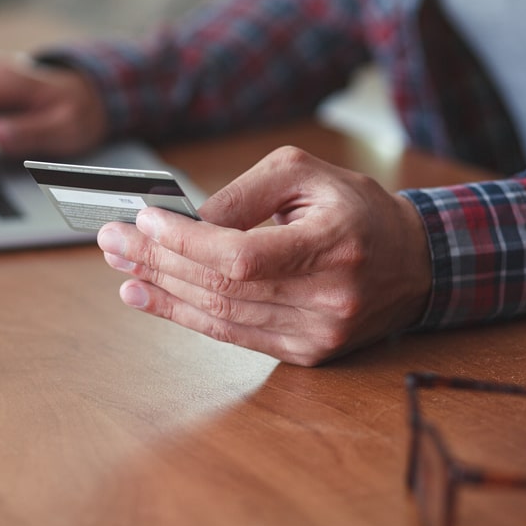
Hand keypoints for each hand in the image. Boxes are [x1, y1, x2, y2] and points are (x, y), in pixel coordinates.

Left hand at [96, 146, 431, 365]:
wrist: (413, 262)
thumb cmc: (356, 209)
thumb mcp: (305, 174)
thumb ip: (244, 193)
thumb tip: (187, 220)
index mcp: (334, 246)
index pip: (241, 255)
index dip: (185, 242)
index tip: (142, 220)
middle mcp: (327, 299)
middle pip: (221, 287)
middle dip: (156, 262)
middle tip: (112, 241)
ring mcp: (316, 334)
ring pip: (220, 315)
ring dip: (160, 291)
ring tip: (120, 268)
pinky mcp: (304, 351)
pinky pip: (232, 335)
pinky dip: (183, 315)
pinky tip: (148, 297)